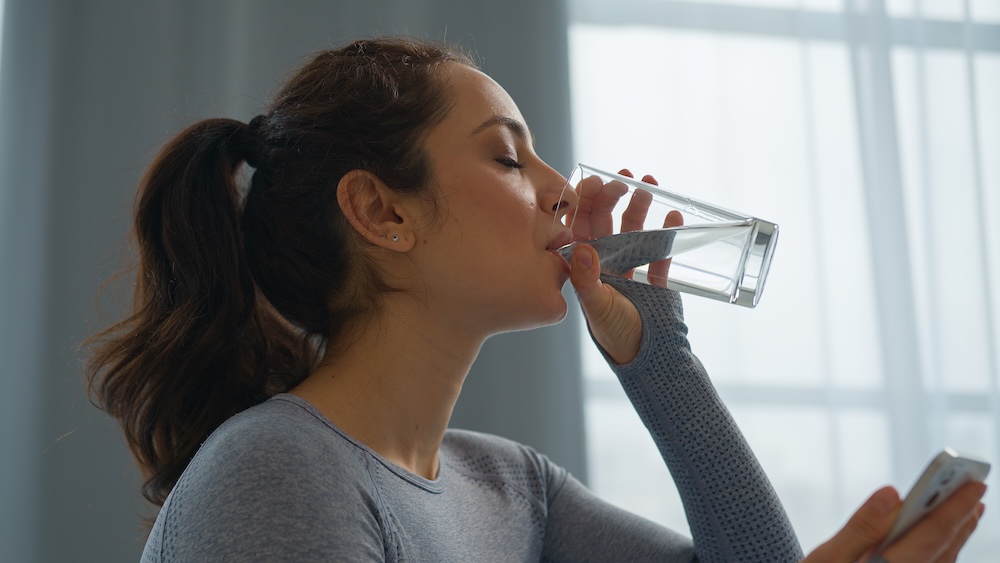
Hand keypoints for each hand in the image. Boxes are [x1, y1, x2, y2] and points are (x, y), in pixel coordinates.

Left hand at [568, 170, 681, 363]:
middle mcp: (606, 262)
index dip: (585, 203)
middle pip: (606, 221)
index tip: (594, 183)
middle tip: (624, 180)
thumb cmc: (616, 334)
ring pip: (633, 228)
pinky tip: (672, 214)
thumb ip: (588, 280)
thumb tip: (583, 249)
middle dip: (613, 197)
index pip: (579, 227)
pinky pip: (661, 247)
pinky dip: (667, 230)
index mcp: (584, 267)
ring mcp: (632, 266)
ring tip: (648, 186)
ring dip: (639, 207)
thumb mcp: (598, 307)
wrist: (652, 356)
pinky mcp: (656, 274)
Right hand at [803, 482, 986, 562]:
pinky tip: (940, 542)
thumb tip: (892, 494)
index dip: (955, 509)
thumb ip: (861, 528)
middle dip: (961, 520)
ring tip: (967, 512)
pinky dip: (942, 552)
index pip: (930, 536)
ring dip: (956, 536)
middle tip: (976, 490)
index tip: (974, 486)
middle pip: (942, 551)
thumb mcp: (827, 558)